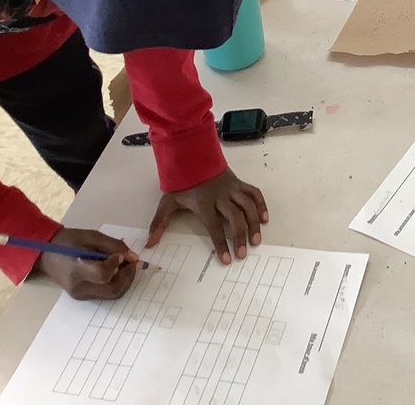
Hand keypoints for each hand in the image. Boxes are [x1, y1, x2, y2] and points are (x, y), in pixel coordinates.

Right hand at [38, 228, 137, 300]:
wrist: (47, 254)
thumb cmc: (69, 241)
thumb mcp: (92, 236)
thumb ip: (113, 245)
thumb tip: (133, 257)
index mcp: (77, 270)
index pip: (103, 274)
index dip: (117, 264)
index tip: (120, 254)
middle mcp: (79, 288)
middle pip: (113, 290)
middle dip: (128, 276)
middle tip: (132, 261)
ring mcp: (81, 295)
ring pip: (113, 294)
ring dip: (125, 280)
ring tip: (124, 264)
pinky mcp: (83, 297)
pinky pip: (106, 293)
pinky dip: (116, 282)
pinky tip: (116, 270)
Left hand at [145, 168, 268, 264]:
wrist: (193, 155)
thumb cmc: (182, 181)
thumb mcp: (168, 201)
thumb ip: (159, 223)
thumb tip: (149, 244)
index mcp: (204, 203)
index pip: (214, 227)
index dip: (220, 244)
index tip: (227, 259)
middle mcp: (221, 197)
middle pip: (234, 218)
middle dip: (239, 237)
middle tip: (243, 253)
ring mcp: (232, 189)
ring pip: (247, 206)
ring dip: (254, 223)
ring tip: (256, 240)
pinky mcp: (239, 183)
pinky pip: (254, 193)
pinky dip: (261, 205)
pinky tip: (265, 218)